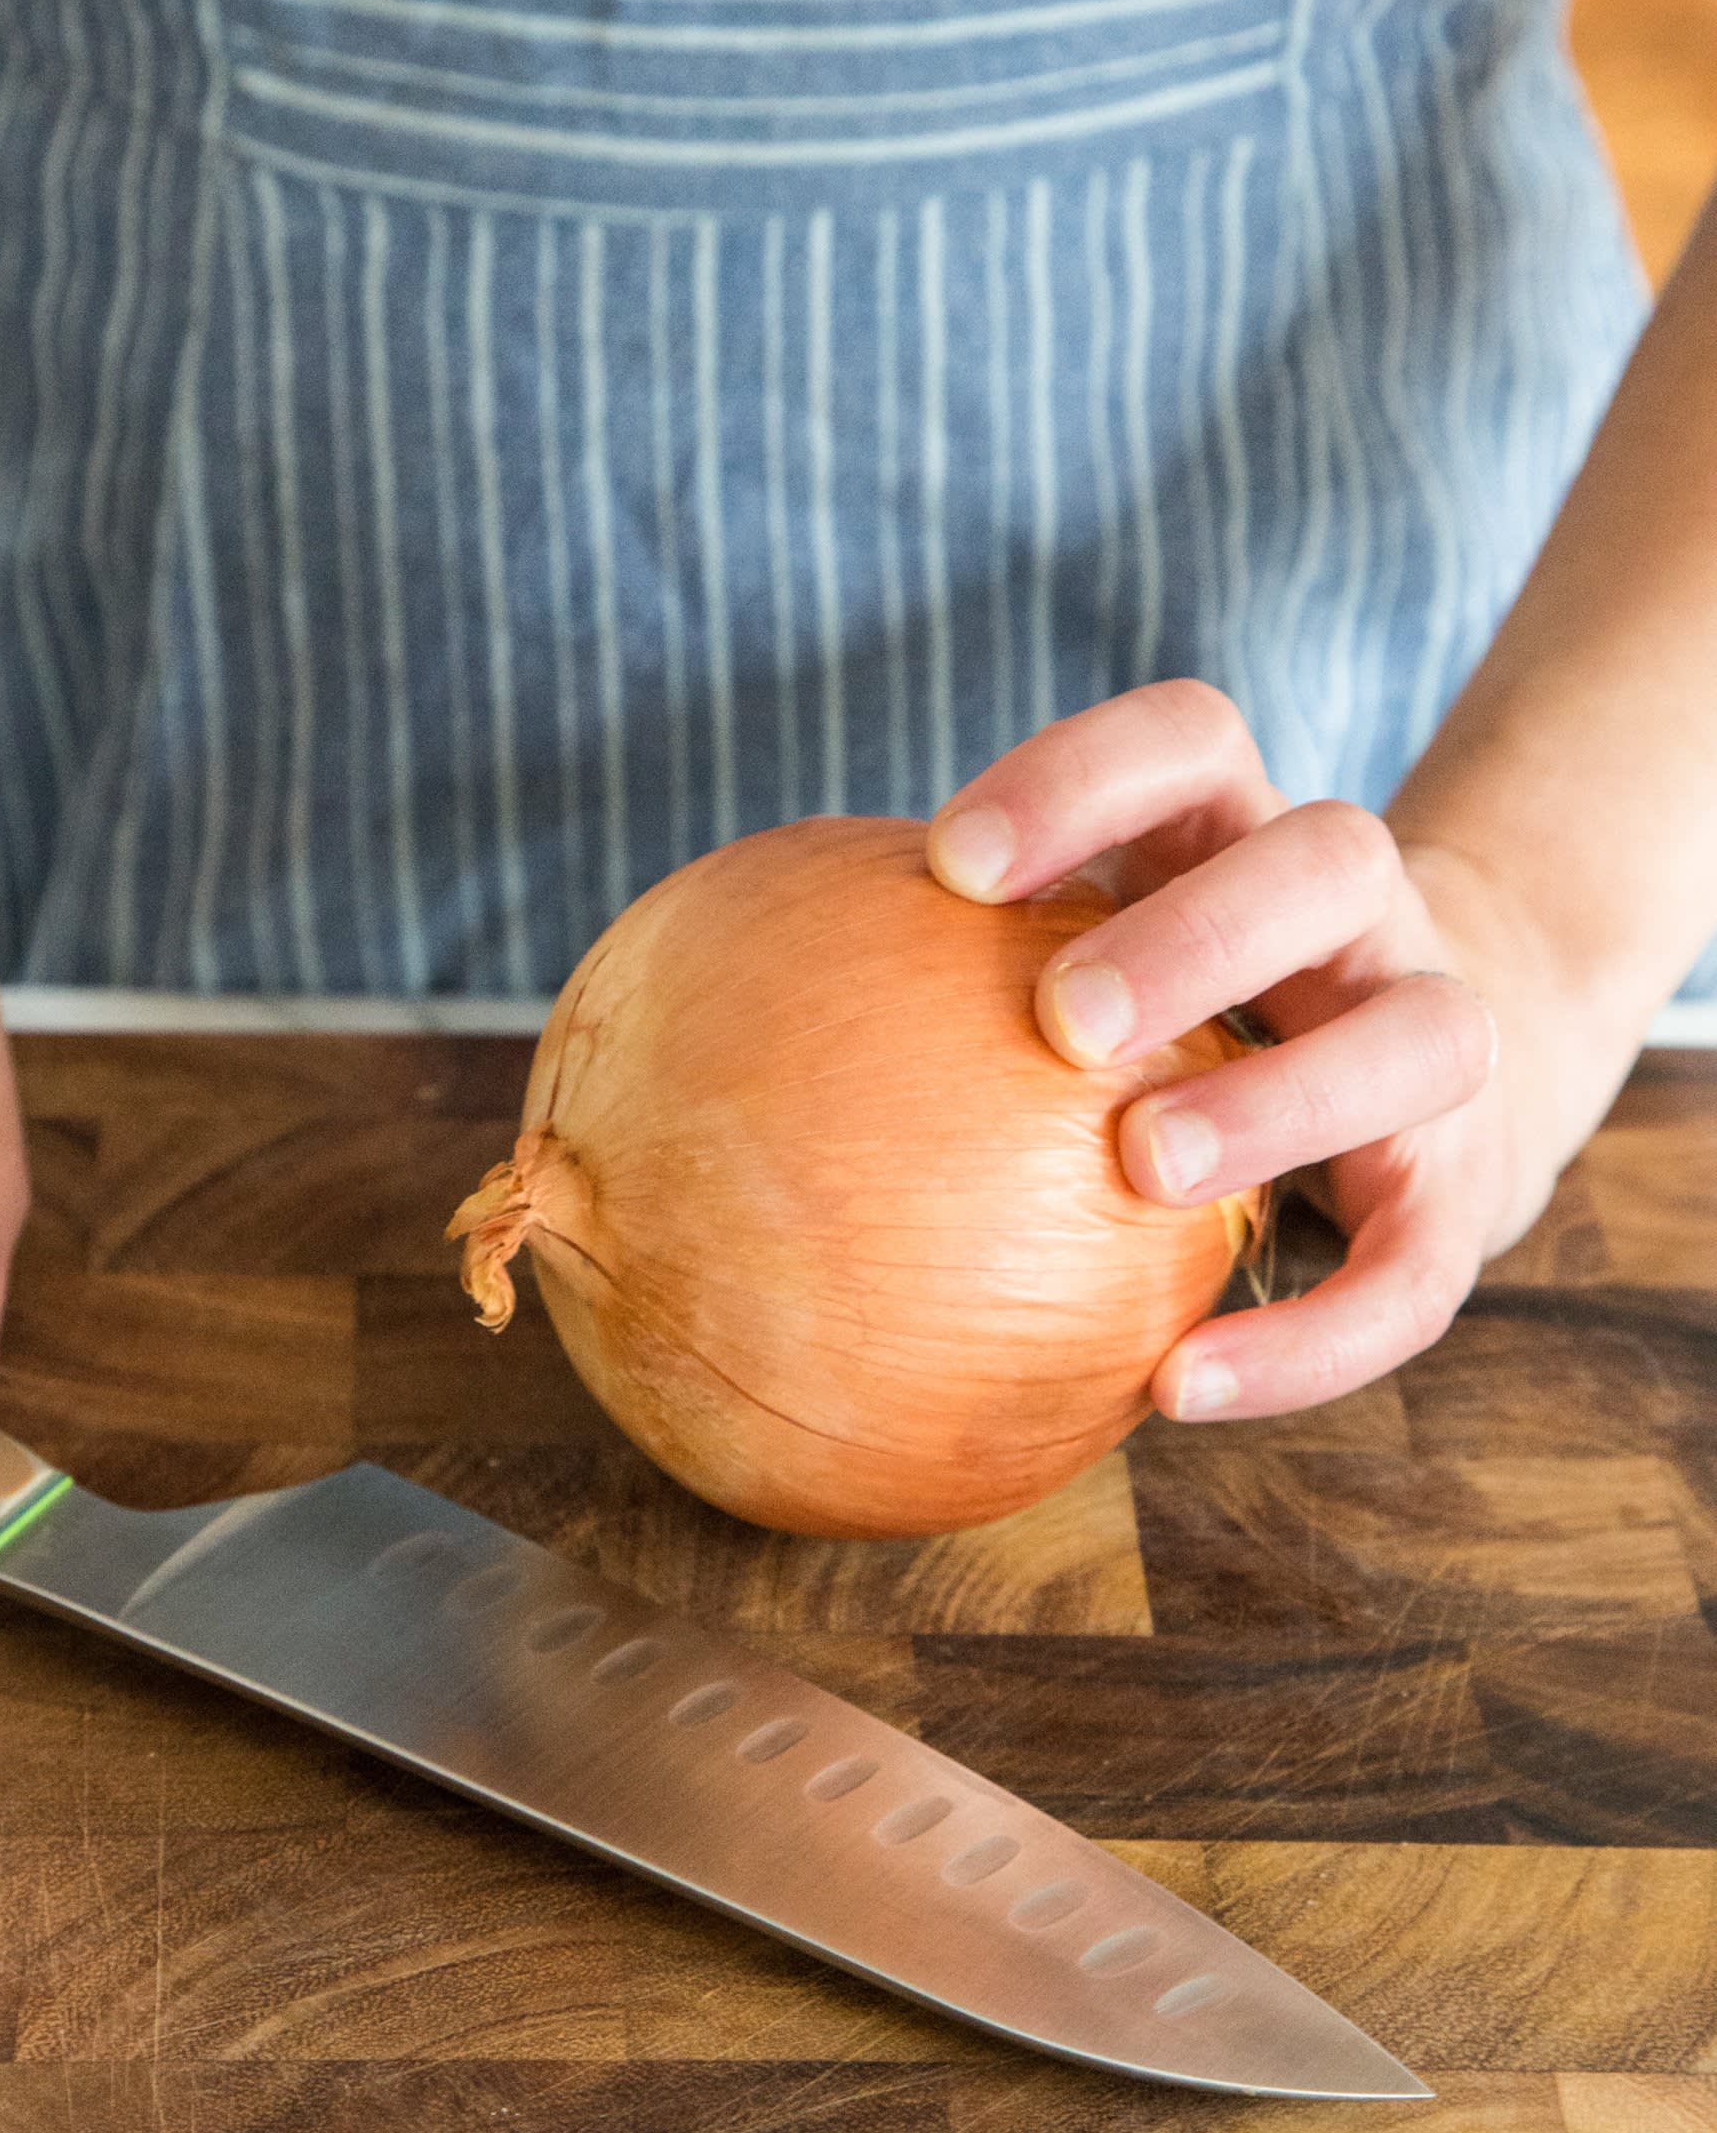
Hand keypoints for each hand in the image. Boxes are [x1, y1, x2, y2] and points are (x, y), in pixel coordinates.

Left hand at [927, 682, 1636, 1419]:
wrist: (1433, 1079)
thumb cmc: (1183, 1019)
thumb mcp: (1085, 954)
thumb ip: (930, 983)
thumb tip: (662, 1072)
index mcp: (1241, 832)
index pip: (1187, 742)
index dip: (1079, 778)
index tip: (950, 864)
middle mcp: (1361, 914)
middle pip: (1326, 857)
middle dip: (1197, 929)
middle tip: (1061, 1019)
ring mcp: (1438, 1036)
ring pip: (1421, 1036)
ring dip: (1280, 1097)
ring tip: (1142, 1169)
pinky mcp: (1469, 1193)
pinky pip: (1414, 1267)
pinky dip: (1310, 1335)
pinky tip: (1177, 1390)